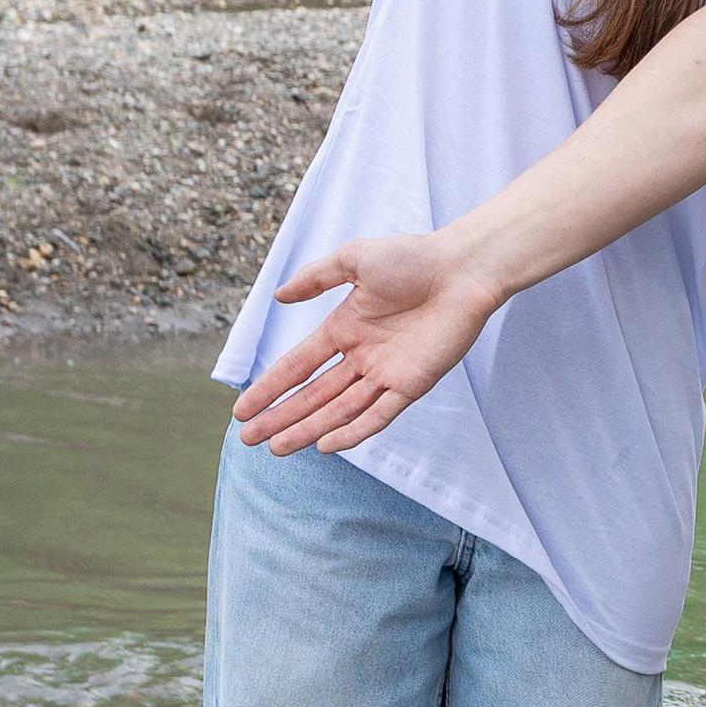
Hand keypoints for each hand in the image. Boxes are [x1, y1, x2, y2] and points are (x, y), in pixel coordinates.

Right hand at [230, 234, 499, 454]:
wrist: (463, 268)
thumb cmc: (414, 257)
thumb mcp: (354, 259)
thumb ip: (316, 278)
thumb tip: (278, 295)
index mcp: (344, 328)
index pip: (297, 366)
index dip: (269, 388)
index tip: (242, 409)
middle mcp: (361, 355)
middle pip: (313, 395)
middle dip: (280, 417)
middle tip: (248, 440)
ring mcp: (386, 372)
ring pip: (339, 410)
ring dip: (308, 429)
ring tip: (277, 448)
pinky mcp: (413, 383)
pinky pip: (379, 414)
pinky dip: (354, 431)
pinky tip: (326, 445)